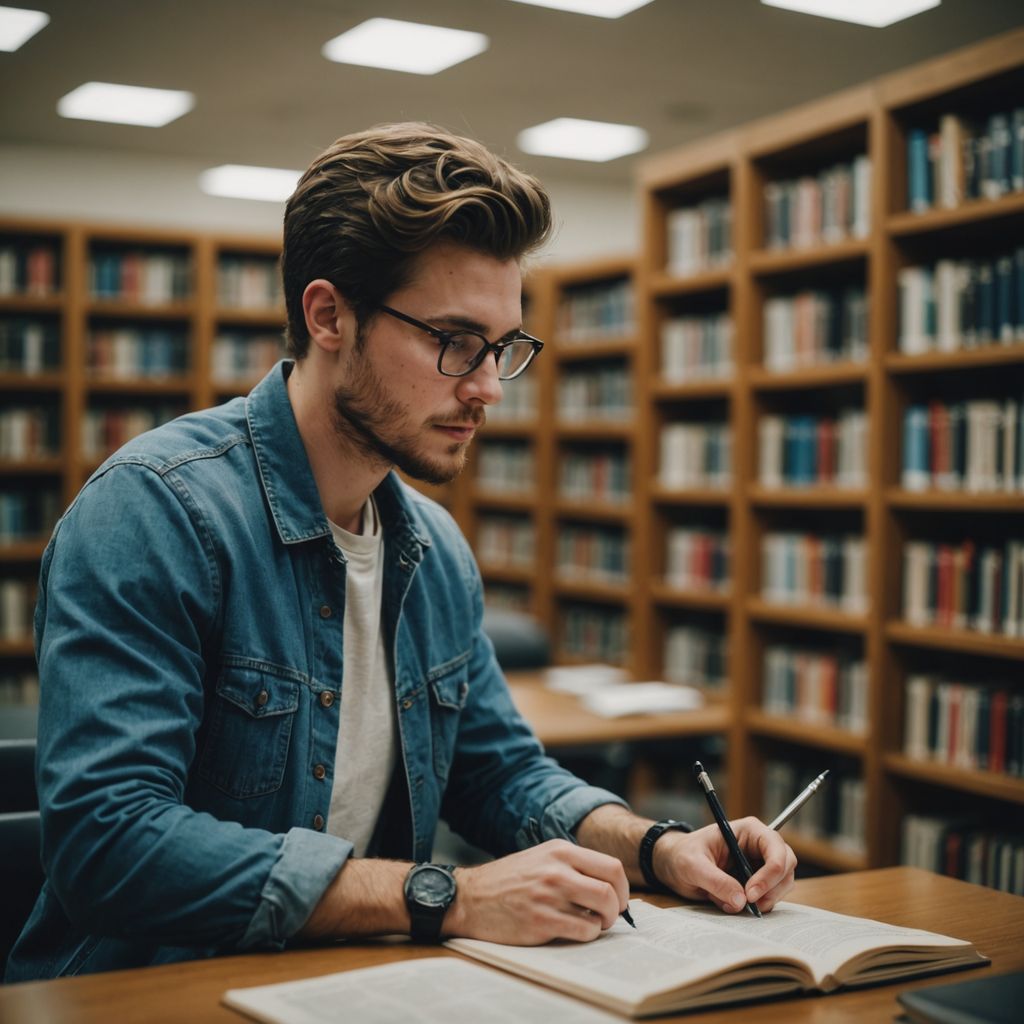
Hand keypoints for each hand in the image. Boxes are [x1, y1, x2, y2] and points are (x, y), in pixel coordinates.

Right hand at [444, 839, 629, 943]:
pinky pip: (583, 931)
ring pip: (601, 911)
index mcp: (560, 851)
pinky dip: (588, 935)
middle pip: (611, 889)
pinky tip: (575, 931)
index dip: (623, 888)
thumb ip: (571, 865)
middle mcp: (557, 870)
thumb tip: (608, 884)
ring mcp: (549, 895)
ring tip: (593, 924)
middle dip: (618, 907)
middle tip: (609, 916)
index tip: (619, 899)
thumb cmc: (508, 880)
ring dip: (604, 923)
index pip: (611, 866)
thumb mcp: (541, 857)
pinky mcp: (541, 921)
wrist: (470, 898)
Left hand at [653, 817, 796, 914]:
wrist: (674, 865)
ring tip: (739, 905)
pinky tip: (735, 904)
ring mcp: (761, 864)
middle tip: (752, 904)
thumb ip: (716, 881)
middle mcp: (759, 846)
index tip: (751, 893)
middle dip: (773, 887)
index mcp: (748, 831)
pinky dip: (759, 905)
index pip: (775, 847)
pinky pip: (770, 896)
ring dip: (767, 899)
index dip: (771, 871)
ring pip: (783, 883)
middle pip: (786, 865)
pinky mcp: (758, 882)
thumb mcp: (692, 865)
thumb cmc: (682, 855)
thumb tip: (741, 901)